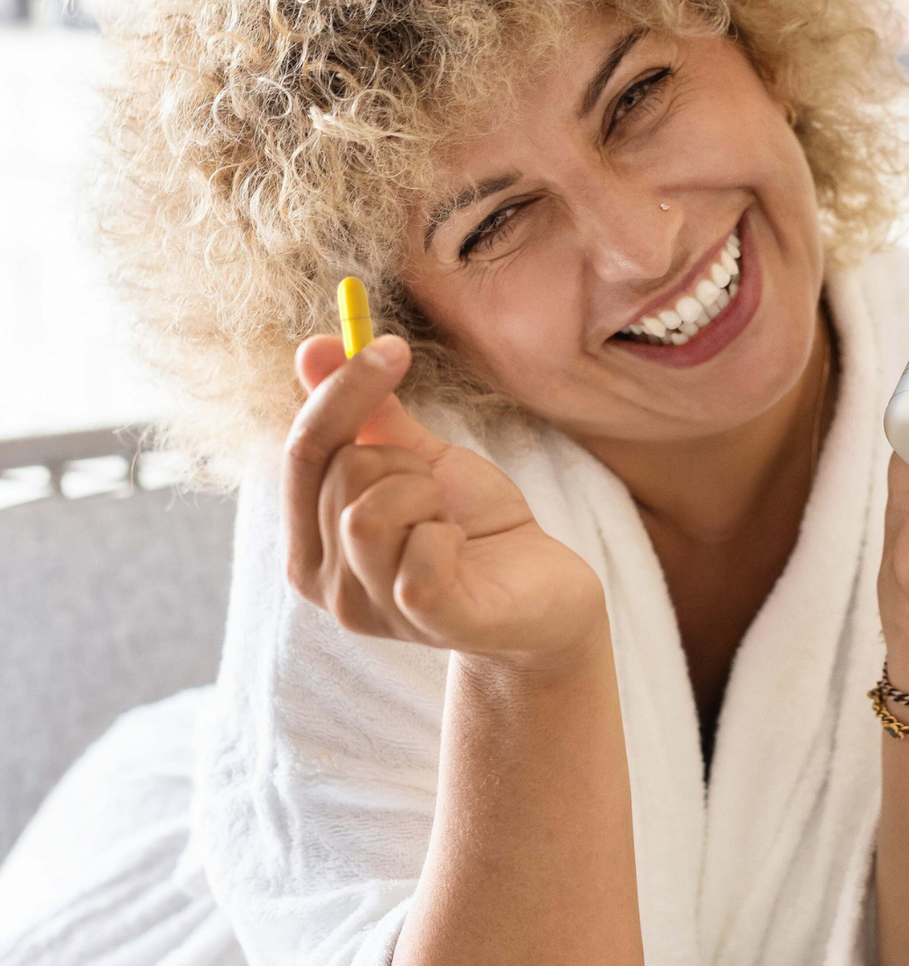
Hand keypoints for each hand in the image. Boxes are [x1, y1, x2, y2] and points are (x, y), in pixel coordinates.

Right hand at [284, 333, 605, 670]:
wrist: (547, 597)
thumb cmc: (478, 531)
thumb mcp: (422, 462)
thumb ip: (367, 415)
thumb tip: (316, 346)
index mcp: (312, 543)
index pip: (304, 450)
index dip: (344, 391)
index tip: (393, 344)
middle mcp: (326, 585)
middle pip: (342, 473)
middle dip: (405, 461)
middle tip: (440, 494)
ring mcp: (369, 610)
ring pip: (369, 513)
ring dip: (426, 496)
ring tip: (450, 523)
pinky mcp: (424, 621)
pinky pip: (420, 553)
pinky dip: (449, 535)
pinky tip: (463, 552)